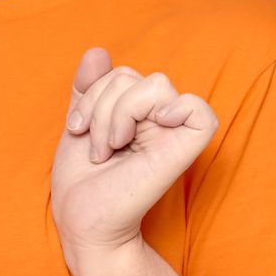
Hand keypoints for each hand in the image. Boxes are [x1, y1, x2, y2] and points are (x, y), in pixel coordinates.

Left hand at [50, 46, 218, 258]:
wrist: (83, 223)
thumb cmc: (83, 183)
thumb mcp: (80, 124)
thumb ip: (88, 88)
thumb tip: (98, 52)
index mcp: (136, 114)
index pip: (121, 73)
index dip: (93, 93)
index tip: (77, 129)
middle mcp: (157, 120)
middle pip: (132, 75)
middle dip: (100, 106)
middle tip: (96, 147)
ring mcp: (172, 133)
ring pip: (155, 84)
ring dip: (116, 116)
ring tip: (109, 151)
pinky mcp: (185, 150)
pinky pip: (198, 110)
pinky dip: (174, 109)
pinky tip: (155, 126)